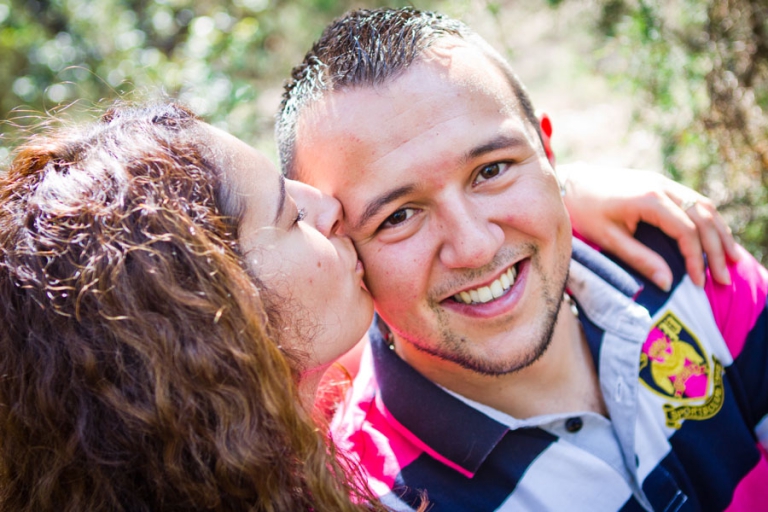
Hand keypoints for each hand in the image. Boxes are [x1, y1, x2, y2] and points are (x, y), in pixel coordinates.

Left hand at [561, 163, 739, 290]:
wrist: (571, 183)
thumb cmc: (585, 212)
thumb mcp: (608, 240)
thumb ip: (639, 259)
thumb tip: (667, 282)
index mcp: (649, 199)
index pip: (686, 231)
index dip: (695, 259)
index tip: (699, 283)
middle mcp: (662, 186)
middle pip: (703, 218)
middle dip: (717, 250)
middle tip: (724, 278)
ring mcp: (663, 182)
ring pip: (704, 206)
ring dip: (720, 233)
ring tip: (732, 261)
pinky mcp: (661, 184)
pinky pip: (694, 201)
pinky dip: (709, 221)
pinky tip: (716, 239)